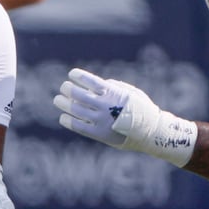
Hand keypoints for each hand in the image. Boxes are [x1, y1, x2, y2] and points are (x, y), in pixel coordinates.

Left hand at [54, 68, 196, 166]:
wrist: (151, 132)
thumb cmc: (141, 109)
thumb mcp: (131, 92)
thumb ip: (114, 86)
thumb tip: (99, 83)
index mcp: (113, 93)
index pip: (90, 81)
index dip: (79, 76)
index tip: (72, 74)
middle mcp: (105, 105)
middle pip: (79, 95)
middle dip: (68, 89)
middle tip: (64, 87)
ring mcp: (101, 120)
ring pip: (76, 110)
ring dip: (64, 104)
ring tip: (58, 99)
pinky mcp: (100, 134)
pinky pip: (79, 127)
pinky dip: (69, 121)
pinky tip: (63, 117)